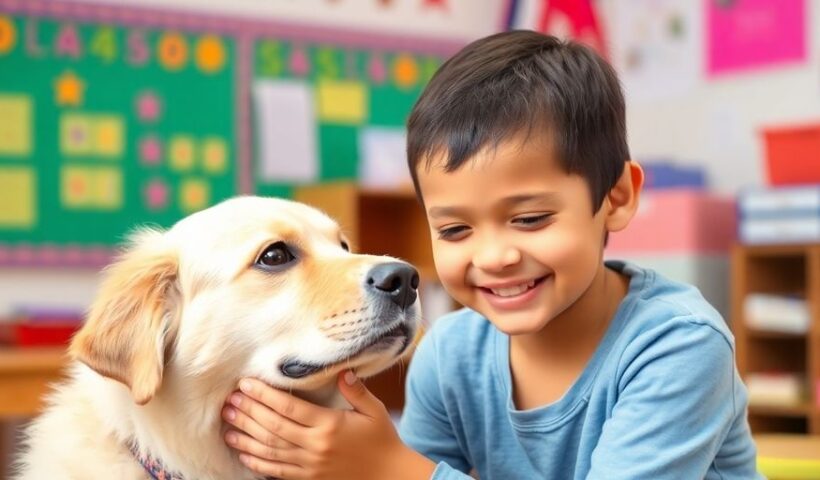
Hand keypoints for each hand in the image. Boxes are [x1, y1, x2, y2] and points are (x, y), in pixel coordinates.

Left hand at [222, 370, 433, 479]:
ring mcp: (309, 465)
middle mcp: (315, 446)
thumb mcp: (374, 410)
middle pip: (274, 427)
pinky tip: (242, 452)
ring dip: (246, 435)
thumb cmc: (381, 439)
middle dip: (249, 412)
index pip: (290, 408)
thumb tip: (342, 370)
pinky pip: (276, 471)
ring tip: (228, 422)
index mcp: (330, 425)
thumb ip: (356, 391)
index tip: (247, 384)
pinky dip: (256, 461)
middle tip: (230, 400)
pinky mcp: (308, 478)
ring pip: (270, 449)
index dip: (265, 395)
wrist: (389, 475)